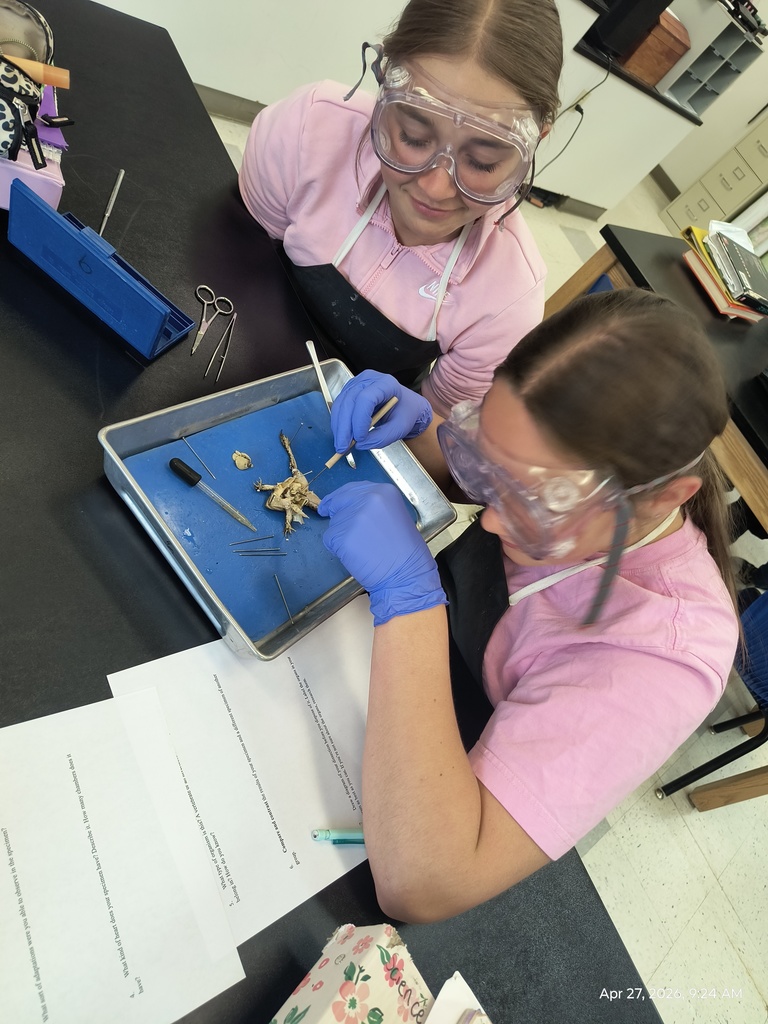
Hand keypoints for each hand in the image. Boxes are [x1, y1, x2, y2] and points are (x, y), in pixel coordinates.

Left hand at [319, 482, 446, 625]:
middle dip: (332, 509)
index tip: (332, 502)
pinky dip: (338, 549)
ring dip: (341, 534)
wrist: (407, 575)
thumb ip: (374, 507)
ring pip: (334, 523)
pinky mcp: (343, 536)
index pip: (352, 489)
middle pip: (338, 501)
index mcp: (384, 492)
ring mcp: (354, 517)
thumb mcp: (395, 516)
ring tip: (362, 547)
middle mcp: (368, 500)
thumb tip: (352, 507)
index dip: (340, 496)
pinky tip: (356, 555)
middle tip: (326, 513)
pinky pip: (330, 540)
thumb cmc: (405, 552)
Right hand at [330, 370, 432, 452]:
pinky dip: (338, 423)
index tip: (359, 438)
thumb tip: (360, 444)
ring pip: (341, 404)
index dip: (360, 420)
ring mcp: (357, 383)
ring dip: (338, 426)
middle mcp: (369, 380)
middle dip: (344, 427)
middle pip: (349, 401)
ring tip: (341, 444)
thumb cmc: (405, 412)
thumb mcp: (399, 428)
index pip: (366, 399)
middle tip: (343, 447)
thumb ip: (381, 438)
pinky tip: (341, 435)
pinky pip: (338, 406)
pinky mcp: (349, 391)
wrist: (404, 406)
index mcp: (386, 383)